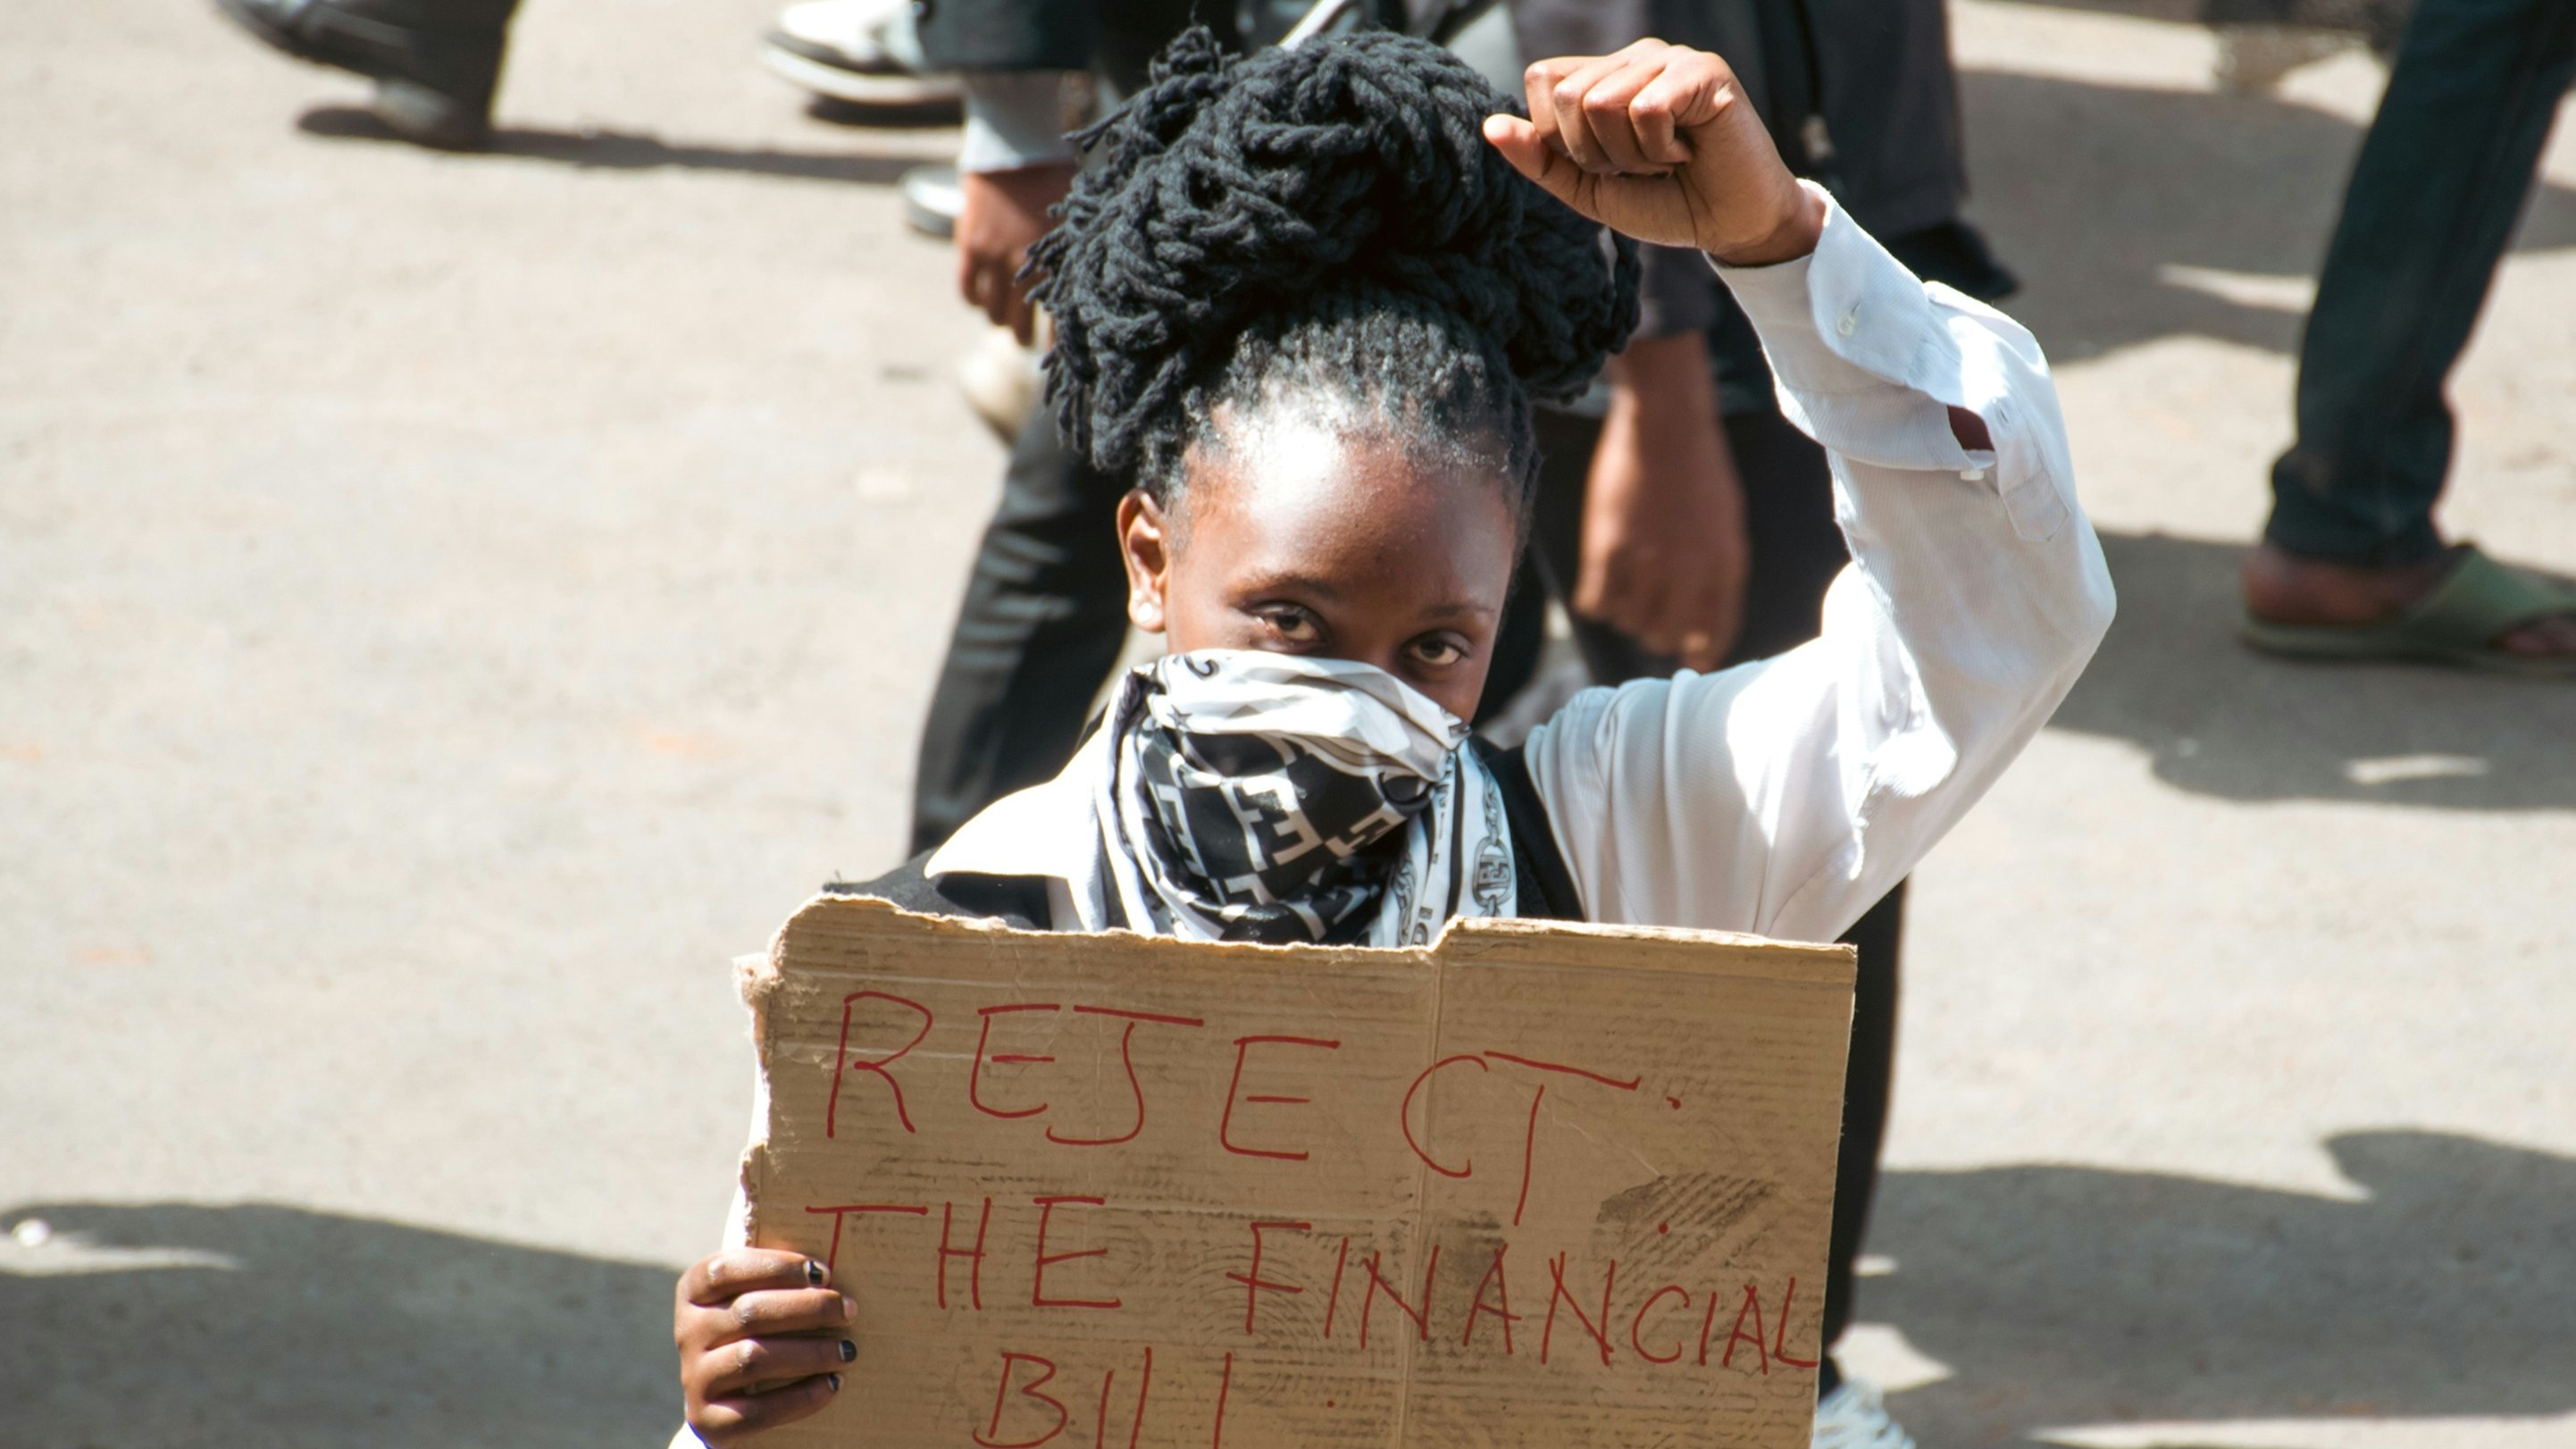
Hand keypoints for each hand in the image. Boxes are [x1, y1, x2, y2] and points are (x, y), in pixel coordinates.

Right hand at [675, 1249, 856, 1443]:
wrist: (727, 1400)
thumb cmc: (756, 1332)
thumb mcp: (754, 1298)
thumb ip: (778, 1279)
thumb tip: (831, 1261)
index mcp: (694, 1291)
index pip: (726, 1269)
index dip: (777, 1267)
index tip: (823, 1273)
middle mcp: (688, 1332)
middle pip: (749, 1312)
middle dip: (809, 1308)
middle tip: (849, 1310)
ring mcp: (695, 1377)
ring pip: (753, 1358)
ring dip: (810, 1352)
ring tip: (847, 1349)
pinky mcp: (708, 1419)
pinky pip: (757, 1410)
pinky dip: (801, 1397)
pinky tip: (832, 1383)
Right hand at [956, 161, 1075, 343]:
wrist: (1014, 145)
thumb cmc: (1055, 175)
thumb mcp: (1077, 213)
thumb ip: (1079, 248)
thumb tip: (1099, 279)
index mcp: (1057, 259)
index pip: (1060, 316)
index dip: (1059, 343)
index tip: (1063, 358)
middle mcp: (1026, 264)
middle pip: (1022, 322)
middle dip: (1024, 338)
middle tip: (1026, 341)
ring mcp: (995, 257)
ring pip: (993, 312)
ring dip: (1000, 321)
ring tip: (1005, 322)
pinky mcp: (970, 245)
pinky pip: (968, 288)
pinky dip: (974, 301)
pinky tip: (980, 302)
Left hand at [1481, 40, 1823, 265]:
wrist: (1731, 225)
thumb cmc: (1664, 202)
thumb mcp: (1589, 189)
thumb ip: (1540, 159)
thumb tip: (1490, 127)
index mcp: (1603, 75)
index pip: (1543, 80)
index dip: (1559, 136)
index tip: (1603, 162)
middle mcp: (1634, 58)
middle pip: (1568, 95)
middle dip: (1595, 152)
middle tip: (1640, 165)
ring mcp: (1670, 59)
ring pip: (1602, 101)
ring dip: (1630, 154)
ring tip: (1665, 159)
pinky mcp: (1703, 71)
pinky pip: (1645, 108)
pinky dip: (1660, 147)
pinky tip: (1688, 150)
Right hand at [1575, 332, 1747, 670]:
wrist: (1666, 421)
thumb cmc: (1699, 468)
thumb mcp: (1727, 521)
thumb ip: (1718, 571)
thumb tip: (1702, 629)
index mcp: (1726, 562)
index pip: (1716, 631)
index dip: (1704, 651)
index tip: (1693, 660)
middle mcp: (1689, 569)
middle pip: (1665, 636)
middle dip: (1657, 635)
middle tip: (1648, 620)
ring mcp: (1646, 560)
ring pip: (1627, 623)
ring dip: (1625, 615)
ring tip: (1624, 591)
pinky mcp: (1607, 547)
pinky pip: (1595, 604)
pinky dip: (1596, 602)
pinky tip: (1600, 585)